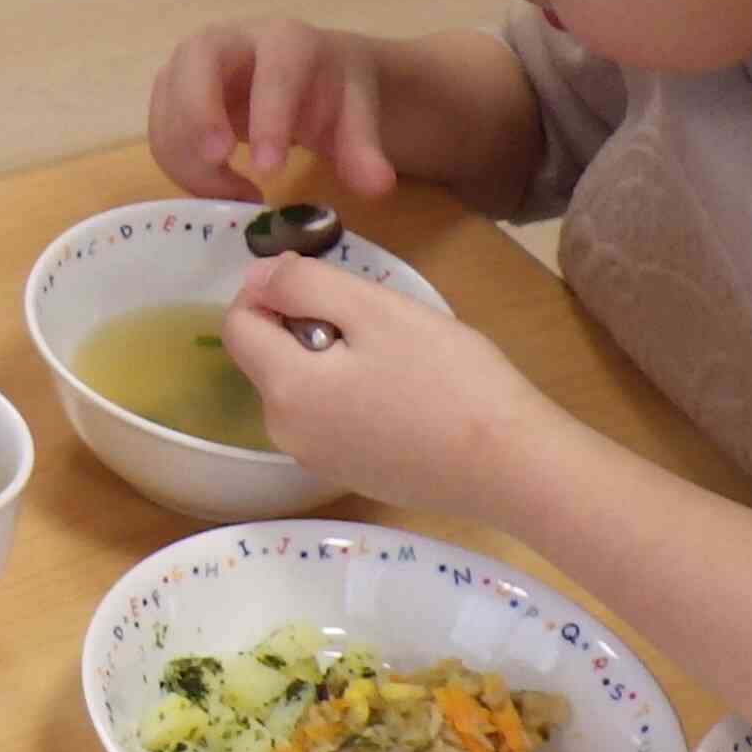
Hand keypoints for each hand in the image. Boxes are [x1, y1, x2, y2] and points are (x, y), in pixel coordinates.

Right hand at [149, 18, 399, 201]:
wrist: (310, 74)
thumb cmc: (331, 91)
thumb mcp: (357, 116)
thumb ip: (364, 150)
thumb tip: (378, 187)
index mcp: (287, 39)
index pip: (273, 72)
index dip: (268, 119)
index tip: (269, 171)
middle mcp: (232, 39)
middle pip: (197, 60)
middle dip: (199, 113)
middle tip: (218, 161)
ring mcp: (194, 64)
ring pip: (169, 100)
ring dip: (188, 154)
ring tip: (235, 195)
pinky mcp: (173, 91)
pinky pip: (160, 127)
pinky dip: (179, 165)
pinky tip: (219, 189)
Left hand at [220, 254, 567, 519]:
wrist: (513, 466)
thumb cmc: (449, 378)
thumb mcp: (376, 310)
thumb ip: (305, 285)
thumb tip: (259, 276)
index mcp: (283, 390)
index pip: (238, 324)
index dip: (270, 290)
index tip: (325, 282)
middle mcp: (285, 433)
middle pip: (269, 356)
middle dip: (309, 326)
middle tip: (377, 324)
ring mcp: (317, 460)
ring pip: (302, 386)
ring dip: (333, 359)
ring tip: (398, 359)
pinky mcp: (351, 475)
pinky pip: (331, 418)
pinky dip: (352, 394)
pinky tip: (406, 395)